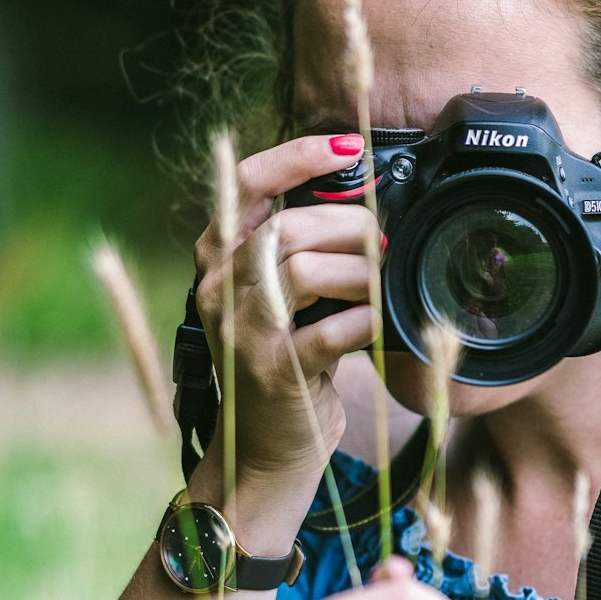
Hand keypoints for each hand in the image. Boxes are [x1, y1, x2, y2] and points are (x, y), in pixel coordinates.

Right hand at [191, 134, 380, 525]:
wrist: (263, 453)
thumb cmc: (286, 365)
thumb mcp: (282, 300)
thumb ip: (302, 252)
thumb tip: (366, 206)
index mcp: (218, 261)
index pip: (247, 181)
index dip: (298, 155)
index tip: (349, 146)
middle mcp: (218, 290)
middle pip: (286, 225)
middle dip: (348, 224)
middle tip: (382, 241)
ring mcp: (242, 331)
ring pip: (303, 269)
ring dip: (359, 270)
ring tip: (380, 282)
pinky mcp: (272, 371)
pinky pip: (330, 329)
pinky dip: (366, 319)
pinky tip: (379, 323)